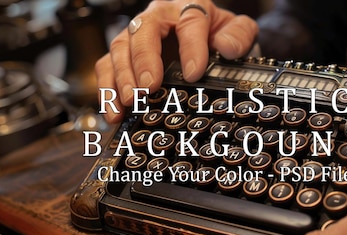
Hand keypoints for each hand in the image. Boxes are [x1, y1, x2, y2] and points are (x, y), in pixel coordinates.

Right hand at [95, 0, 258, 122]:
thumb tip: (226, 48)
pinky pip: (106, 67)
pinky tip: (115, 112)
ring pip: (119, 48)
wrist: (205, 36)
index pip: (190, 22)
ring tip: (130, 101)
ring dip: (121, 76)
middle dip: (144, 60)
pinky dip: (107, 90)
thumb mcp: (236, 30)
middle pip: (143, 31)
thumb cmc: (216, 33)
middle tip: (149, 87)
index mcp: (189, 8)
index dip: (191, 48)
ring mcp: (137, 36)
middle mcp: (158, 17)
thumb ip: (239, 35)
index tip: (194, 73)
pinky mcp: (123, 55)